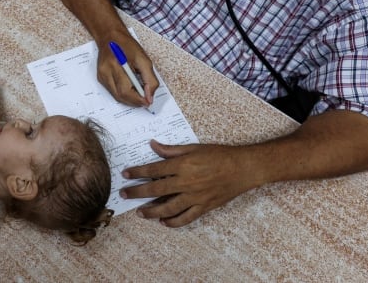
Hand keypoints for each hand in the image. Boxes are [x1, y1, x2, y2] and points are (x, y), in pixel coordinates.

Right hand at [97, 34, 158, 106]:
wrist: (110, 37)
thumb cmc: (128, 46)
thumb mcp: (144, 59)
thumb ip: (150, 79)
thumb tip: (149, 96)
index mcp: (117, 64)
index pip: (126, 90)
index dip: (137, 99)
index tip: (148, 102)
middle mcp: (106, 72)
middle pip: (120, 96)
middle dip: (134, 101)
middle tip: (145, 100)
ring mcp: (102, 76)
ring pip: (116, 96)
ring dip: (129, 99)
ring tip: (139, 95)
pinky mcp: (101, 78)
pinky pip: (113, 92)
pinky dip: (123, 94)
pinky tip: (130, 89)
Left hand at [120, 140, 259, 226]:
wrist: (243, 168)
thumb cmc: (219, 155)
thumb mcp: (194, 148)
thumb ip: (171, 150)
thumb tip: (153, 145)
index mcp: (183, 165)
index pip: (153, 170)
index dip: (137, 173)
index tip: (125, 175)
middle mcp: (186, 182)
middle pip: (155, 190)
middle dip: (137, 193)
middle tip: (124, 195)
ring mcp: (195, 197)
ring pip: (168, 208)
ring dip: (151, 211)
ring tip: (140, 213)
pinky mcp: (204, 207)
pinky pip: (186, 218)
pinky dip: (173, 222)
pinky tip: (164, 222)